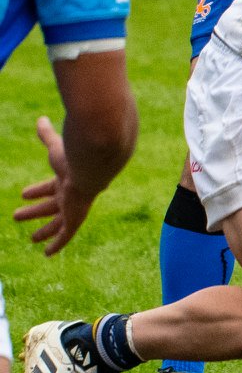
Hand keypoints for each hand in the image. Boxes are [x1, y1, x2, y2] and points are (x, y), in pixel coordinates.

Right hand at [13, 117, 94, 255]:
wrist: (93, 165)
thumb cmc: (74, 155)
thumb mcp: (55, 146)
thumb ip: (47, 134)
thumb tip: (41, 119)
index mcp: (68, 178)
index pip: (51, 186)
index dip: (38, 190)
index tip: (23, 193)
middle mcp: (72, 194)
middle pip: (52, 206)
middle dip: (35, 211)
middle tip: (16, 215)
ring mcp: (74, 207)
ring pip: (57, 223)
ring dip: (44, 231)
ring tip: (31, 239)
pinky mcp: (76, 218)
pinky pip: (65, 236)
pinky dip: (57, 245)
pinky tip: (48, 254)